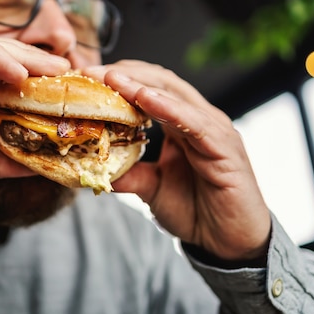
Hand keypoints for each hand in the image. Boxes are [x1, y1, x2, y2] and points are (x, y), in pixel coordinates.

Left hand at [82, 61, 270, 261]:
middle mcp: (200, 119)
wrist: (228, 242)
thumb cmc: (196, 210)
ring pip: (175, 95)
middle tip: (91, 72)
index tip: (85, 78)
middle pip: (160, 83)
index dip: (119, 79)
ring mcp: (215, 130)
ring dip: (140, 85)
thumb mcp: (150, 188)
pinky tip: (145, 98)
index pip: (149, 88)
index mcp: (182, 123)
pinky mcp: (225, 148)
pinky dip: (169, 108)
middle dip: (125, 74)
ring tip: (111, 78)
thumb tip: (89, 166)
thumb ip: (126, 172)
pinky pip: (195, 123)